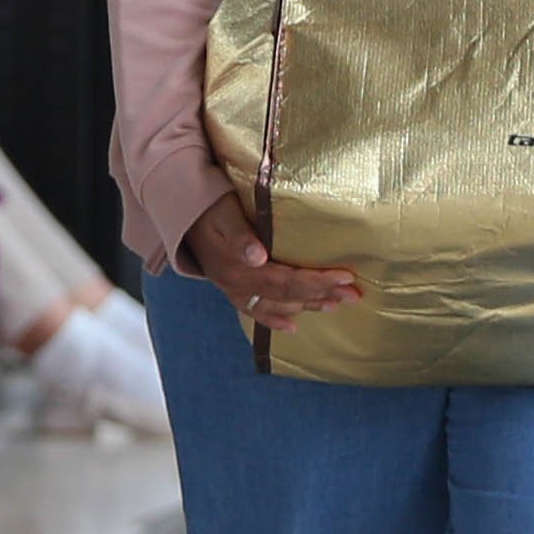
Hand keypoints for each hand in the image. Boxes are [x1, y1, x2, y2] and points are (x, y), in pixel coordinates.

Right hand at [173, 194, 358, 323]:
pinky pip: (256, 312)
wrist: (178, 213)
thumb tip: (258, 257)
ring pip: (277, 306)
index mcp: (239, 269)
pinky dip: (275, 321)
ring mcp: (234, 290)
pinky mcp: (231, 289)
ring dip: (308, 306)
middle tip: (354, 294)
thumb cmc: (207, 207)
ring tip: (335, 304)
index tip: (347, 277)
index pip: (287, 280)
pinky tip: (293, 326)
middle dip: (323, 295)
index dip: (318, 281)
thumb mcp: (223, 215)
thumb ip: (240, 237)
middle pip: (288, 296)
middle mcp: (238, 285)